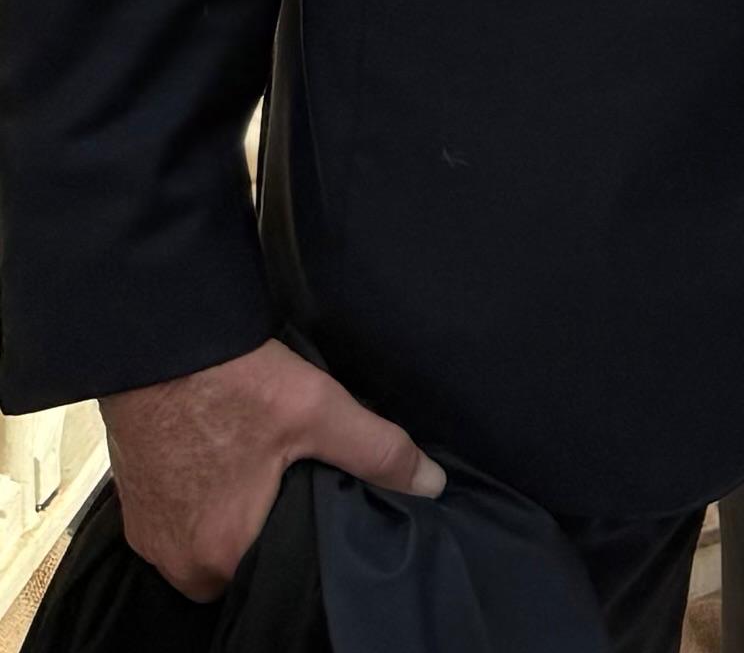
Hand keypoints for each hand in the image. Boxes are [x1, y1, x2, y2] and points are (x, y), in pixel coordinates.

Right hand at [104, 340, 443, 600]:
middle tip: (301, 491)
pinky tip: (232, 468)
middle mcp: (177, 556)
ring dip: (238, 520)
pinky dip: (208, 504)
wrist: (157, 346)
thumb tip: (430, 485)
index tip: (326, 516)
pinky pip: (182, 525)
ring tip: (270, 478)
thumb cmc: (230, 382)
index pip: (277, 576)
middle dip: (270, 535)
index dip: (306, 550)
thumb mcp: (320, 412)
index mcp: (220, 551)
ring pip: (209, 548)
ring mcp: (150, 534)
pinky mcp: (135, 508)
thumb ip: (378, 453)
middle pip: (240, 566)